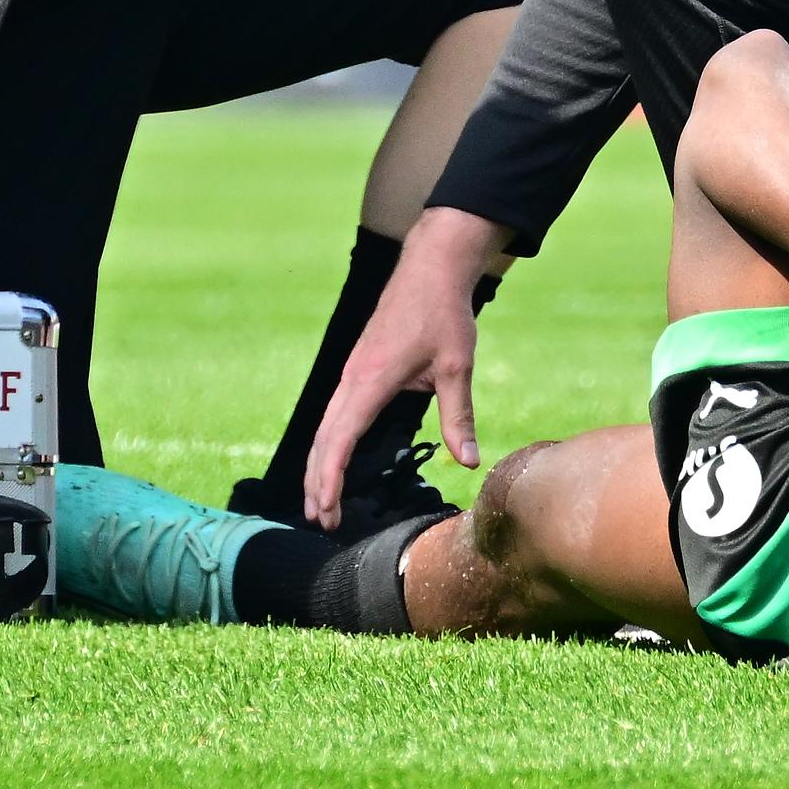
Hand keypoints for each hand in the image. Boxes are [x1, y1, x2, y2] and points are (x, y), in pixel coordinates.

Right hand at [305, 207, 504, 528]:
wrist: (432, 265)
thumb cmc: (444, 313)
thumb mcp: (457, 366)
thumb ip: (459, 416)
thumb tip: (470, 461)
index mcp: (371, 379)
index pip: (340, 439)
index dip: (329, 478)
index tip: (327, 510)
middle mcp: (353, 378)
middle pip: (323, 438)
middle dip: (318, 482)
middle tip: (322, 522)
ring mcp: (352, 371)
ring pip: (325, 426)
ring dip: (319, 464)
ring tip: (321, 503)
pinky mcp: (358, 367)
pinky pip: (335, 412)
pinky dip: (329, 442)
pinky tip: (334, 460)